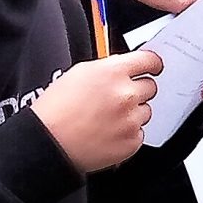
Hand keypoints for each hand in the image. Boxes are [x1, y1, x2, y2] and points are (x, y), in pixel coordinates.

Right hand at [33, 50, 162, 172]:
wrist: (48, 142)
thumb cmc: (54, 110)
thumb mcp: (78, 74)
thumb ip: (107, 69)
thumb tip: (122, 69)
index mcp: (112, 72)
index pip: (148, 60)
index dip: (152, 63)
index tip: (154, 66)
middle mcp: (126, 94)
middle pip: (150, 87)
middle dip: (137, 90)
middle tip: (117, 99)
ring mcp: (131, 119)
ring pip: (145, 111)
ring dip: (132, 113)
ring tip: (106, 118)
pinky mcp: (132, 141)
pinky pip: (139, 133)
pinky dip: (127, 133)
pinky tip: (107, 132)